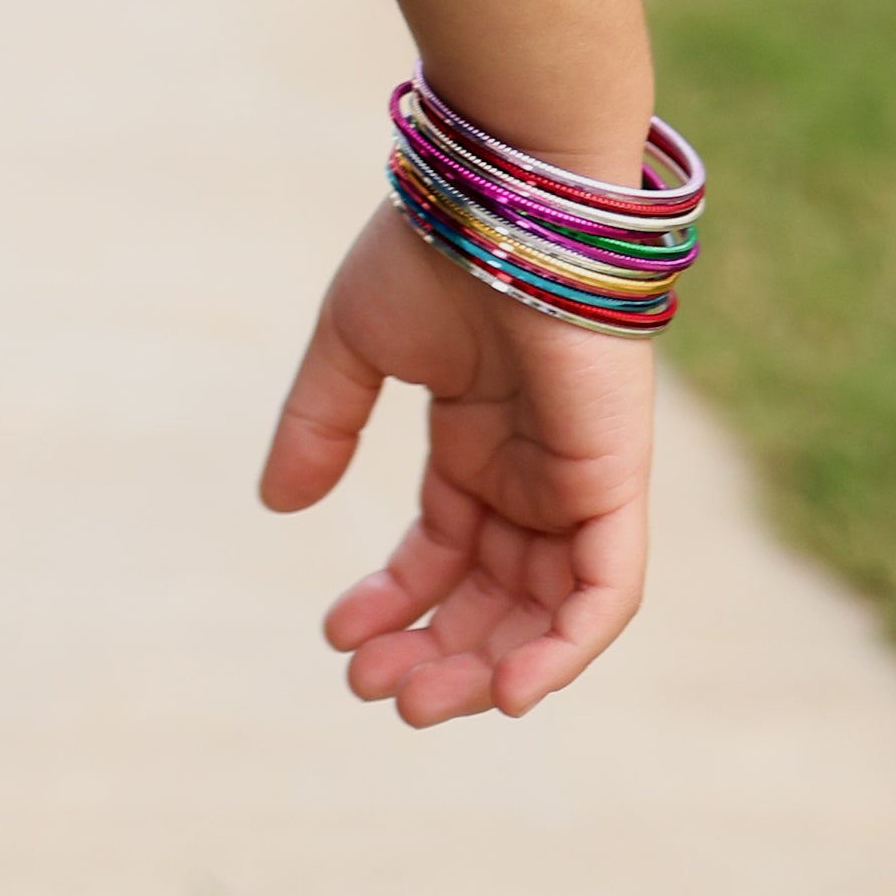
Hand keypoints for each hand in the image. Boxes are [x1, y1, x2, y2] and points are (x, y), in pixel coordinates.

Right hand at [258, 193, 654, 724]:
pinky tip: (507, 690)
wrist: (504, 197)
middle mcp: (532, 472)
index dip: (392, 599)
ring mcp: (577, 482)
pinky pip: (605, 594)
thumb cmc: (433, 250)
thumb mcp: (354, 346)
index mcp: (477, 440)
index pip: (442, 549)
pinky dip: (564, 650)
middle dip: (435, 651)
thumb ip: (322, 424)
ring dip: (487, 667)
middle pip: (493, 595)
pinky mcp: (616, 485)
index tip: (337, 635)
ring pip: (546, 612)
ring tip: (417, 699)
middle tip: (373, 689)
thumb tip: (280, 506)